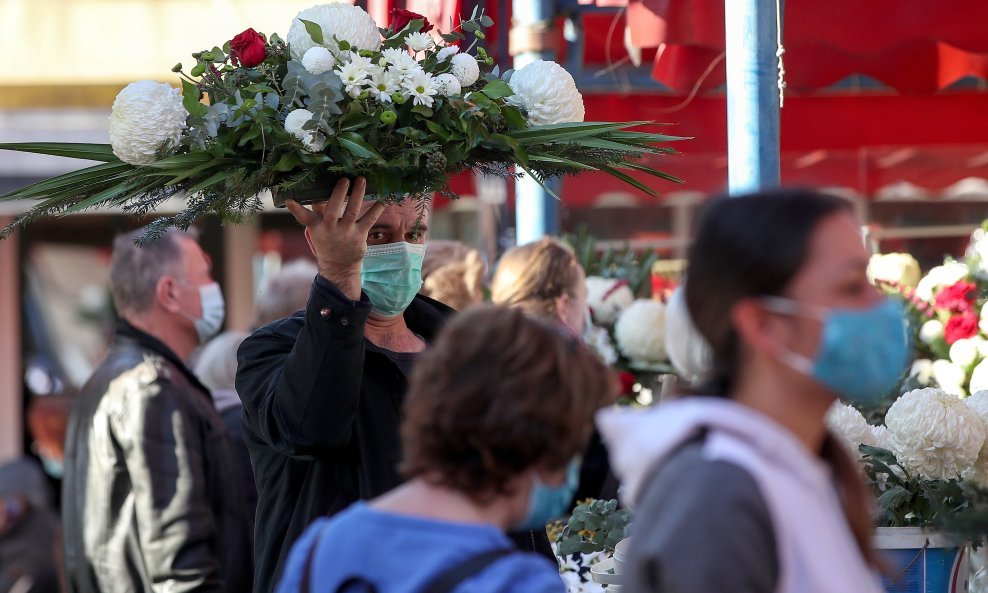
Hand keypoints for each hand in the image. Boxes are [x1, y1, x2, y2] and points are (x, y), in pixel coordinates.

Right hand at [285, 177, 385, 299]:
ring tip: (362, 180)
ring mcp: (346, 232)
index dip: (296, 208)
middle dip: (338, 193)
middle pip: (332, 209)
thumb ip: (314, 213)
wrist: (339, 266)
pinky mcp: (359, 235)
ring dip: (358, 195)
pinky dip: (376, 209)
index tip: (289, 199)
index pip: (304, 216)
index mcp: (316, 226)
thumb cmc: (326, 241)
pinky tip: (383, 198)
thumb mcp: (316, 230)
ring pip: (352, 211)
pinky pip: (369, 220)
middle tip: (344, 178)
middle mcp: (330, 229)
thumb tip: (310, 194)